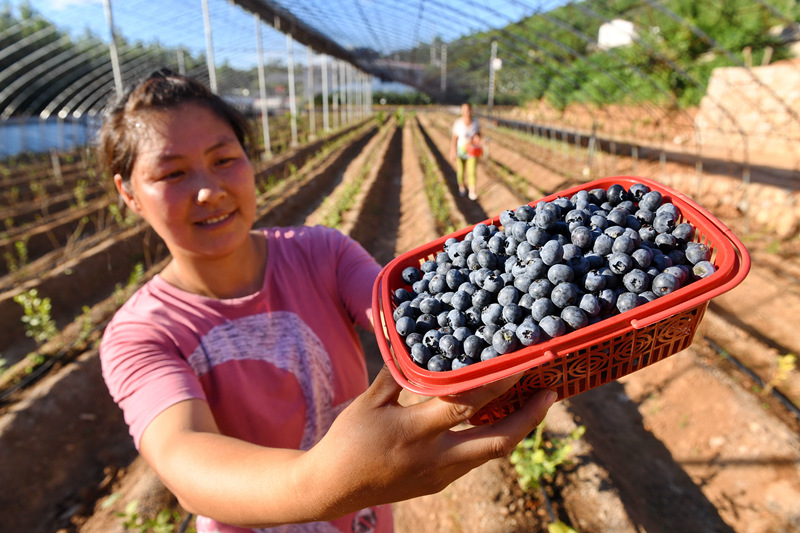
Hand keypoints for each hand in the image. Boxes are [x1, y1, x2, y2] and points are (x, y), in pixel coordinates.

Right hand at [302, 365, 556, 518]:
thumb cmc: (349, 438)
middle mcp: (436, 457)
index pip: (468, 404)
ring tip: (532, 403)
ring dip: (516, 428)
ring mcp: (441, 474)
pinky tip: (497, 419)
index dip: (499, 383)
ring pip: (492, 453)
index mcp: (417, 431)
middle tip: (550, 392)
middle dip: (530, 418)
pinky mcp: (440, 482)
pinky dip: (492, 438)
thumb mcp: (368, 400)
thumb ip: (394, 367)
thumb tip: (396, 324)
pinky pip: (475, 459)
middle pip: (499, 440)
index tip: (524, 363)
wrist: (334, 488)